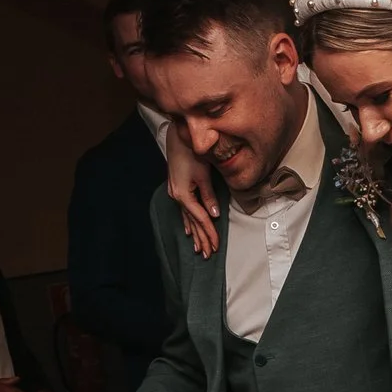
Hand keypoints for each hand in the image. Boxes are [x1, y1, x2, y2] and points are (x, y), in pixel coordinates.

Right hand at [166, 137, 219, 258]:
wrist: (179, 137)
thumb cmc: (192, 153)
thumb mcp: (203, 175)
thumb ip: (208, 196)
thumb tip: (214, 215)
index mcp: (184, 195)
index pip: (200, 219)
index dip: (209, 233)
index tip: (216, 246)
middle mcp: (177, 196)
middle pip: (192, 222)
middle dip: (201, 239)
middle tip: (208, 254)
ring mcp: (176, 193)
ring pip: (187, 218)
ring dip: (195, 233)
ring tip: (199, 248)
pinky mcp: (177, 188)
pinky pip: (184, 210)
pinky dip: (188, 221)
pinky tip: (189, 230)